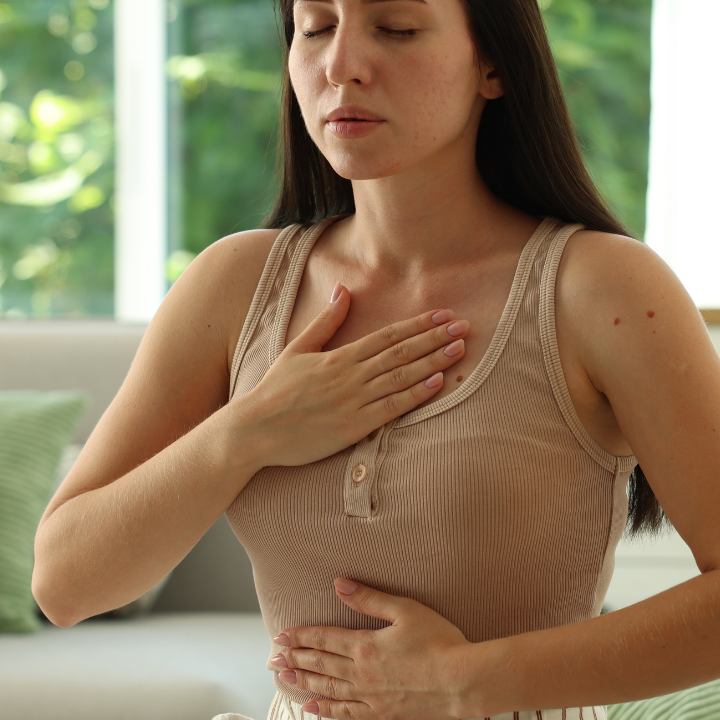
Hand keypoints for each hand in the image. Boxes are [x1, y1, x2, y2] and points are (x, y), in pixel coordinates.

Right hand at [234, 286, 467, 468]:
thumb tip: (342, 289)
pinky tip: (438, 383)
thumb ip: (325, 321)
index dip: (419, 324)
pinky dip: (416, 394)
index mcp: (339, 356)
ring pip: (402, 377)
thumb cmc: (275, 391)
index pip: (388, 335)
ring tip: (460, 349)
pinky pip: (392, 408)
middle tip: (465, 326)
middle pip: (402, 352)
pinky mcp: (354, 427)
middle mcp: (351, 375)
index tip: (443, 314)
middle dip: (436, 338)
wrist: (255, 430)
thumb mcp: (298, 349)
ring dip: (434, 362)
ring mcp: (354, 401)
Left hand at [266, 578, 478, 719]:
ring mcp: (370, 696)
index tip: (282, 635)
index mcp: (365, 646)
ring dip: (303, 682)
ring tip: (283, 678)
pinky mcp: (382, 714)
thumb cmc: (440, 641)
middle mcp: (361, 673)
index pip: (324, 639)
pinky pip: (346, 713)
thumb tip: (339, 584)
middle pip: (320, 664)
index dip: (301, 636)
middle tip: (273, 657)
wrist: (463, 681)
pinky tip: (312, 708)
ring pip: (327, 688)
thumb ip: (369, 599)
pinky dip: (326, 710)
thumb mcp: (406, 610)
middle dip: (295, 658)